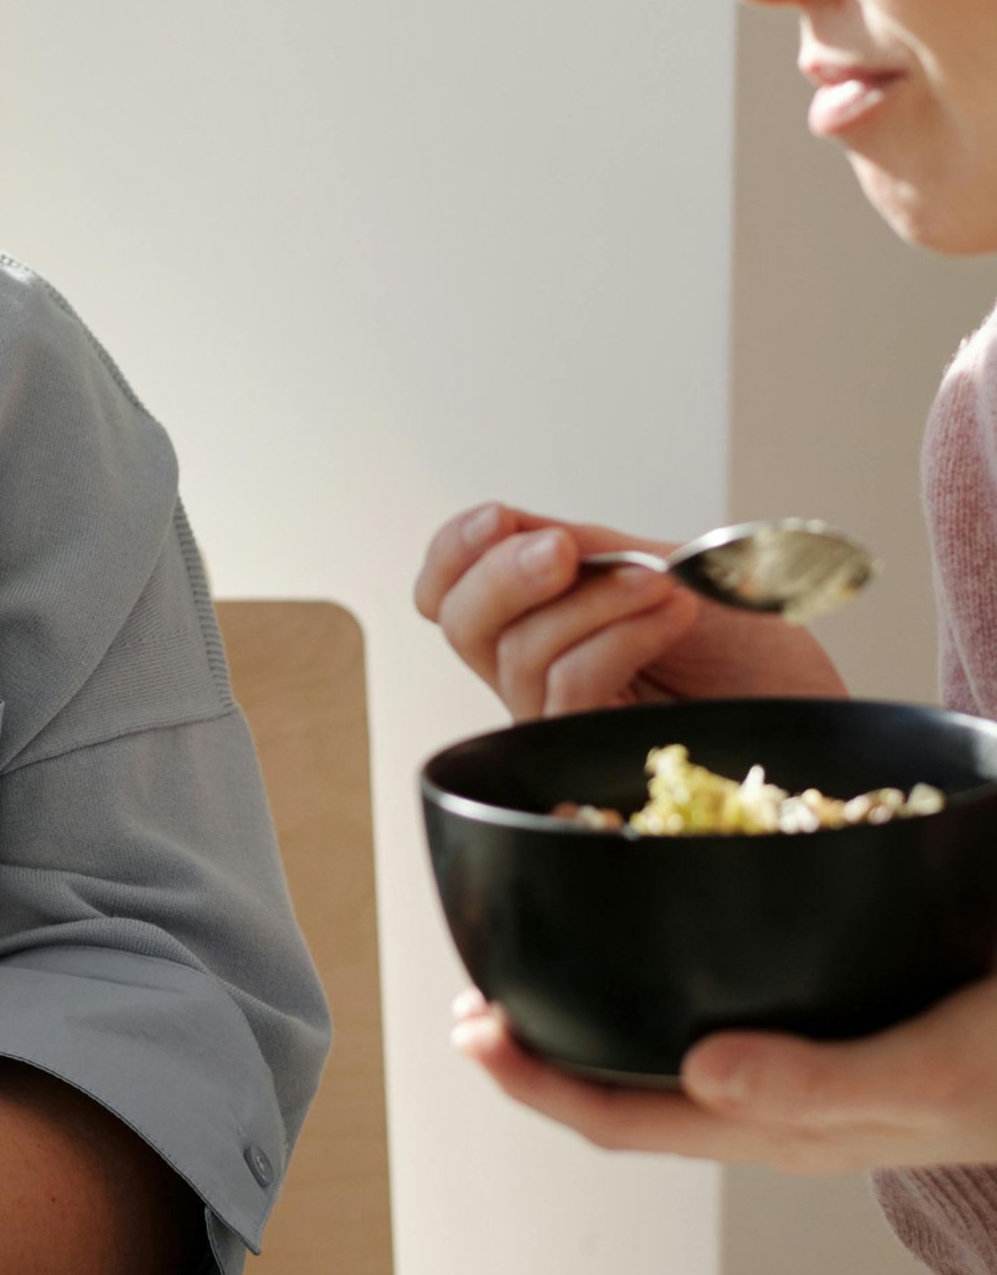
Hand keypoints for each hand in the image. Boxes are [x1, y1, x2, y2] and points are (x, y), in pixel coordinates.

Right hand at [414, 500, 847, 716]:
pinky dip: (616, 636)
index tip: (498, 517)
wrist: (823, 713)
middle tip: (564, 550)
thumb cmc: (757, 654)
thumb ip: (587, 551)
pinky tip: (670, 614)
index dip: (454, 554)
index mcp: (546, 621)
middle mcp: (541, 675)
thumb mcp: (664, 570)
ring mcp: (566, 721)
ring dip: (591, 601)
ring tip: (665, 585)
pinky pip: (568, 686)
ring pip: (518, 653)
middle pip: (461, 625)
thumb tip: (507, 526)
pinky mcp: (597, 756)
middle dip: (501, 573)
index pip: (450, 594)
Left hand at [453, 979, 996, 1171]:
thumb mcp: (927, 1073)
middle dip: (544, 1055)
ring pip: (666, 1054)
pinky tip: (652, 932)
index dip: (540, 1084)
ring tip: (534, 971)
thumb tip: (702, 1075)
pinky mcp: (827, 1023)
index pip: (629, 1119)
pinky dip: (659, 977)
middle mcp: (777, 1102)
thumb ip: (818, 1083)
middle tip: (472, 1002)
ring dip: (594, 1017)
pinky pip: (718, 1012)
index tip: (471, 1033)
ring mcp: (799, 1066)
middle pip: (630, 1093)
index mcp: (784, 1125)